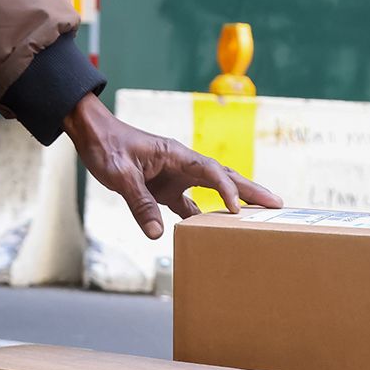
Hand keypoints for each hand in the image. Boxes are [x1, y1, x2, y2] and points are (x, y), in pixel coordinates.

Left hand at [62, 94, 281, 237]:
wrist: (92, 135)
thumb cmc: (106, 147)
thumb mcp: (120, 175)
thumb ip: (139, 203)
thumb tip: (158, 234)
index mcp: (175, 154)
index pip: (210, 171)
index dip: (226, 190)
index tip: (236, 209)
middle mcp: (181, 164)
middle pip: (224, 177)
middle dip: (251, 191)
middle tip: (277, 204)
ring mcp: (175, 176)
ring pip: (211, 191)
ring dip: (233, 203)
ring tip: (258, 217)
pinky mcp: (165, 188)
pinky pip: (190, 204)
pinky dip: (203, 217)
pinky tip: (213, 232)